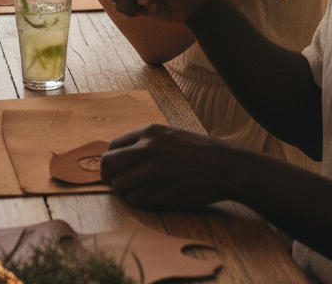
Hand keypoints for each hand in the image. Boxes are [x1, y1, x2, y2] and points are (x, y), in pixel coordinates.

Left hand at [100, 124, 242, 207]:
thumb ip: (145, 141)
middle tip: (113, 181)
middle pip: (109, 163)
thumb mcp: (168, 135)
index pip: (113, 146)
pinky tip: (149, 196)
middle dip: (108, 175)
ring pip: (119, 184)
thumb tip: (121, 154)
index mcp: (148, 132)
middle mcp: (146, 149)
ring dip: (124, 190)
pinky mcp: (160, 191)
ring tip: (137, 189)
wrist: (223, 166)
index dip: (111, 159)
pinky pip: (134, 199)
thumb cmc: (197, 151)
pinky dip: (138, 200)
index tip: (115, 167)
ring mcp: (152, 171)